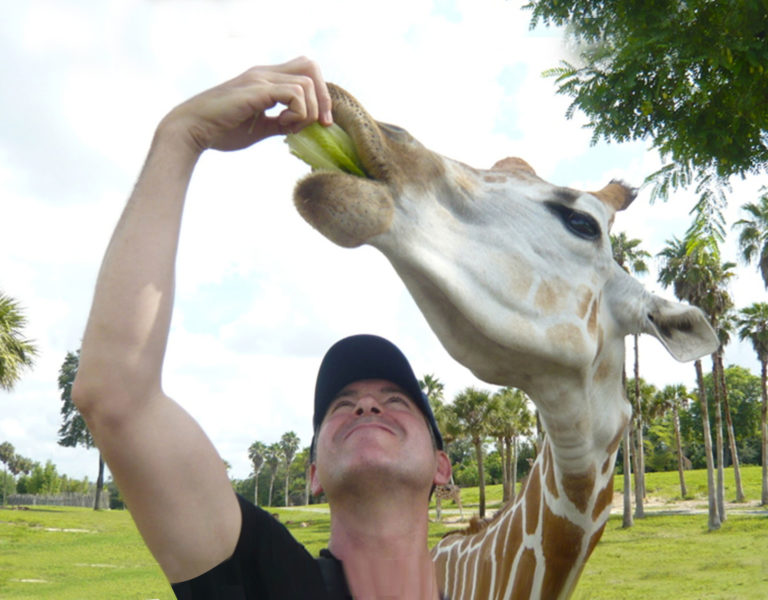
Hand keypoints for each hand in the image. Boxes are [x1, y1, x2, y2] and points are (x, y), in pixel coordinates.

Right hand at [159, 56, 332, 155]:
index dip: (320, 95)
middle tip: (321, 123)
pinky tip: (282, 125)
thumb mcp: (258, 128)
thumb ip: (279, 124)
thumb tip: (299, 128)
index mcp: (265, 79)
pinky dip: (298, 113)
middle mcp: (265, 73)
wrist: (191, 129)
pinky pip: (295, 93)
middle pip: (311, 66)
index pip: (305, 71)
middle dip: (324, 97)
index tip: (320, 123)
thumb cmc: (221, 130)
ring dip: (308, 110)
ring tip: (289, 127)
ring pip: (307, 83)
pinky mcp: (257, 90)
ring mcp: (260, 79)